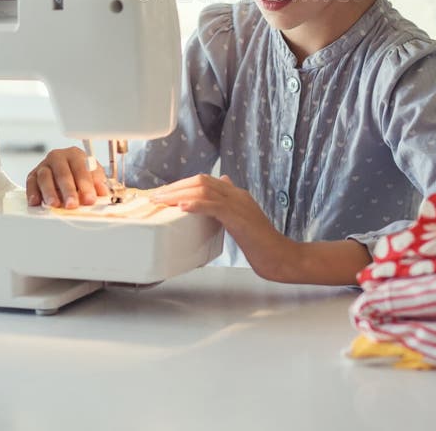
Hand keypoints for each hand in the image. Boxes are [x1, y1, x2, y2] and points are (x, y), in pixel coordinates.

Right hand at [26, 146, 108, 208]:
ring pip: (45, 177)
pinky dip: (32, 193)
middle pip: (63, 173)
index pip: (81, 169)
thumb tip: (103, 193)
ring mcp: (44, 165)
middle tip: (72, 204)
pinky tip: (36, 202)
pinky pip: (31, 183)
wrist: (65, 169)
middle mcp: (58, 157)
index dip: (86, 185)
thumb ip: (98, 183)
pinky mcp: (32, 175)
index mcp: (75, 154)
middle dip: (68, 190)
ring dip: (50, 192)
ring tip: (55, 204)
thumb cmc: (80, 173)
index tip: (90, 199)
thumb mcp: (92, 175)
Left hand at [150, 174, 291, 279]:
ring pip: (204, 189)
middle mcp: (236, 194)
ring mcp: (238, 204)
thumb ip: (229, 206)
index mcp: (236, 194)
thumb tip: (220, 192)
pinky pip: (214, 205)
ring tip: (162, 200)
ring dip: (179, 193)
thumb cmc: (260, 243)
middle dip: (175, 186)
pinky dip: (196, 204)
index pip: (205, 180)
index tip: (164, 194)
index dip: (182, 184)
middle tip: (156, 196)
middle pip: (201, 181)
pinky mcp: (239, 218)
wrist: (279, 256)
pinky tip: (182, 206)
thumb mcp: (242, 220)